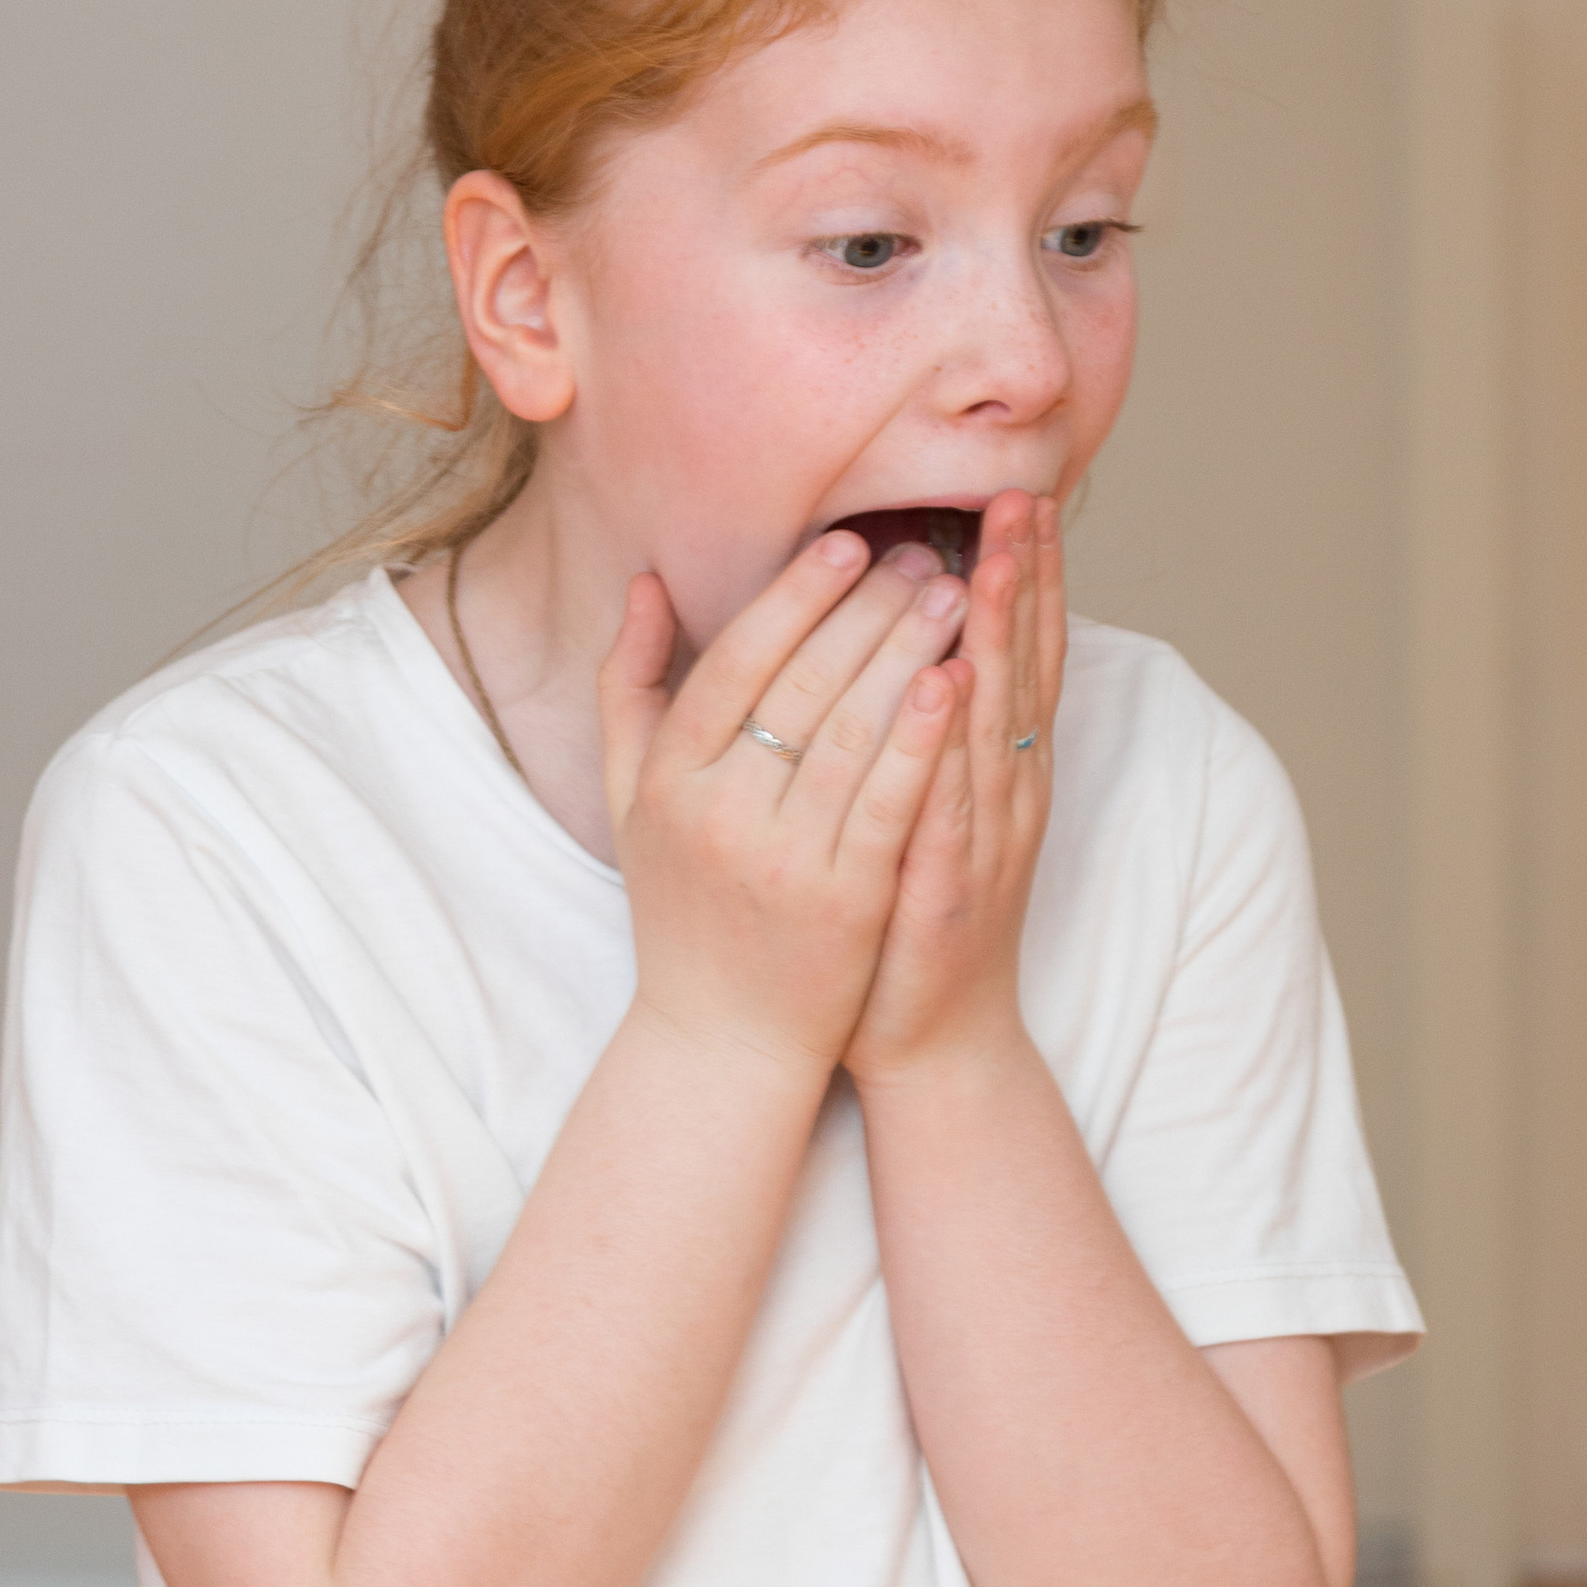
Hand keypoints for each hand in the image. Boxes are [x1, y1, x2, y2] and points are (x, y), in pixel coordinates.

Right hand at [598, 531, 970, 1073]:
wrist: (720, 1042)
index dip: (794, 596)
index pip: (735, 661)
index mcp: (668, 780)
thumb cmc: (680, 908)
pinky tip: (955, 679)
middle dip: (870, 608)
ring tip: (956, 595)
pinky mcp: (846, 902)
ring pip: (855, 730)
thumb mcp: (630, 799)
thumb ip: (629, 688)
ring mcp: (784, 859)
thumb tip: (643, 582)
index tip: (846, 545)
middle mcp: (719, 813)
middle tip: (924, 555)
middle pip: (803, 684)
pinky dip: (923, 736)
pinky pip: (891, 801)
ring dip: (909, 650)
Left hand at [843, 490, 1064, 1084]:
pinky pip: (950, 801)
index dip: (1022, 579)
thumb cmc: (908, 919)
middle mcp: (1004, 794)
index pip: (1014, 655)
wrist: (930, 1040)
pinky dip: (955, 743)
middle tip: (1021, 495)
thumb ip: (924, 732)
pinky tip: (953, 686)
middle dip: (1022, 581)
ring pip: (993, 722)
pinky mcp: (943, 888)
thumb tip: (921, 649)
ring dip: (997, 637)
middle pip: (1021, 669)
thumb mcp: (921, 810)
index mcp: (995, 771)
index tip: (1017, 497)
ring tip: (995, 559)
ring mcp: (981, 840)